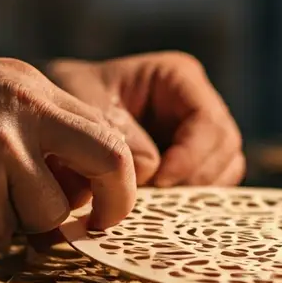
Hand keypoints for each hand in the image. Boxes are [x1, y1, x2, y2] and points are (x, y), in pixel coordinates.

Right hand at [0, 56, 135, 244]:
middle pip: (109, 163)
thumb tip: (81, 178)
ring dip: (23, 223)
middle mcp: (24, 112)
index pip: (107, 132)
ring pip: (49, 213)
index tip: (106, 202)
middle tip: (94, 226)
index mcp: (32, 88)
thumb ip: (36, 122)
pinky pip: (2, 231)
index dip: (118, 176)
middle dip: (110, 205)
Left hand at [46, 52, 243, 186]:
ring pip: (227, 167)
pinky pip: (212, 184)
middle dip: (196, 176)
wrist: (54, 115)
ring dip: (198, 191)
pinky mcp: (193, 161)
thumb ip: (118, 132)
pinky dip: (193, 198)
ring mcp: (199, 134)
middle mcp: (197, 102)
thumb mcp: (84, 102)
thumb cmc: (69, 97)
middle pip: (226, 146)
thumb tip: (151, 169)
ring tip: (159, 203)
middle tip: (159, 198)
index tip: (159, 180)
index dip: (191, 155)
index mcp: (178, 77)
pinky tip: (161, 205)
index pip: (208, 120)